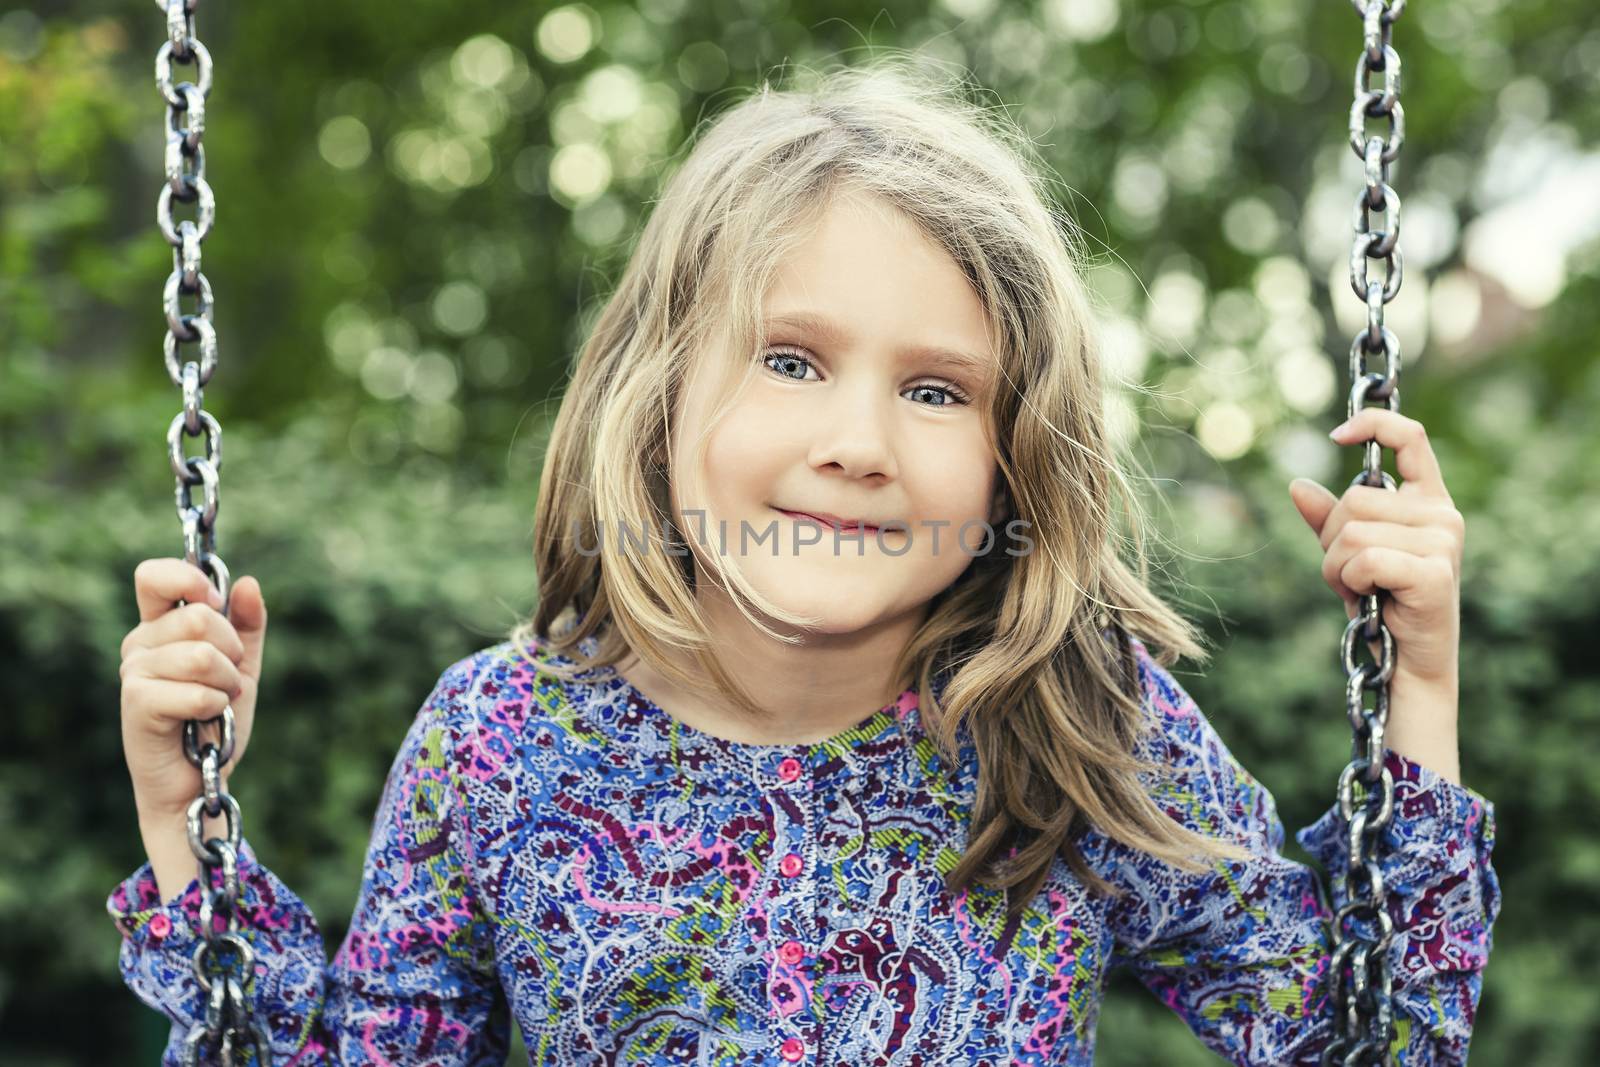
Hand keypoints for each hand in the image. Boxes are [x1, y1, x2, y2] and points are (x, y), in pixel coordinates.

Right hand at [120, 559, 268, 826]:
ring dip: (226, 684)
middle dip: (232, 651)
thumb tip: (247, 583)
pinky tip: (204, 721)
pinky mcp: (137, 703)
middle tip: (226, 679)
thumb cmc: (214, 720)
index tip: (216, 601)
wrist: (198, 778)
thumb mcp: (242, 666)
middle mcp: (139, 644)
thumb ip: (247, 625)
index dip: (189, 579)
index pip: (154, 576)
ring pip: (204, 655)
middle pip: (200, 617)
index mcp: (159, 627)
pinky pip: (197, 691)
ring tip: (216, 702)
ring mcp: (133, 673)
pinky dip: (215, 707)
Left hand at [1288, 408, 1461, 699]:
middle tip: (1348, 574)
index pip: (1412, 438)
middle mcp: (1442, 515)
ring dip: (1336, 568)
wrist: (1406, 664)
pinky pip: (1364, 559)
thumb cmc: (1381, 606)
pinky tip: (1369, 600)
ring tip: (1359, 590)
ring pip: (1352, 531)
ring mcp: (1443, 541)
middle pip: (1355, 499)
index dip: (1375, 422)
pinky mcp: (1434, 571)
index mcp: (1427, 501)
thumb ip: (1328, 521)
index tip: (1338, 434)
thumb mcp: (1348, 556)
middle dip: (1331, 539)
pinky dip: (1351, 582)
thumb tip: (1296, 485)